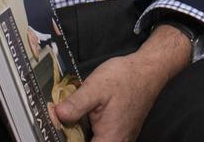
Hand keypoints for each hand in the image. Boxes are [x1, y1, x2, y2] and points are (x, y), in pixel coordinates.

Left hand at [54, 24, 191, 141]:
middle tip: (61, 126)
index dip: (68, 141)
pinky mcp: (121, 132)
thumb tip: (55, 116)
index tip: (56, 134)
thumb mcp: (95, 87)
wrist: (148, 69)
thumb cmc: (126, 78)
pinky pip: (103, 138)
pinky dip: (90, 133)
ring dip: (81, 135)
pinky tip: (83, 120)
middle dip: (73, 137)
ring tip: (69, 124)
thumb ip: (75, 105)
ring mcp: (121, 139)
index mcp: (109, 139)